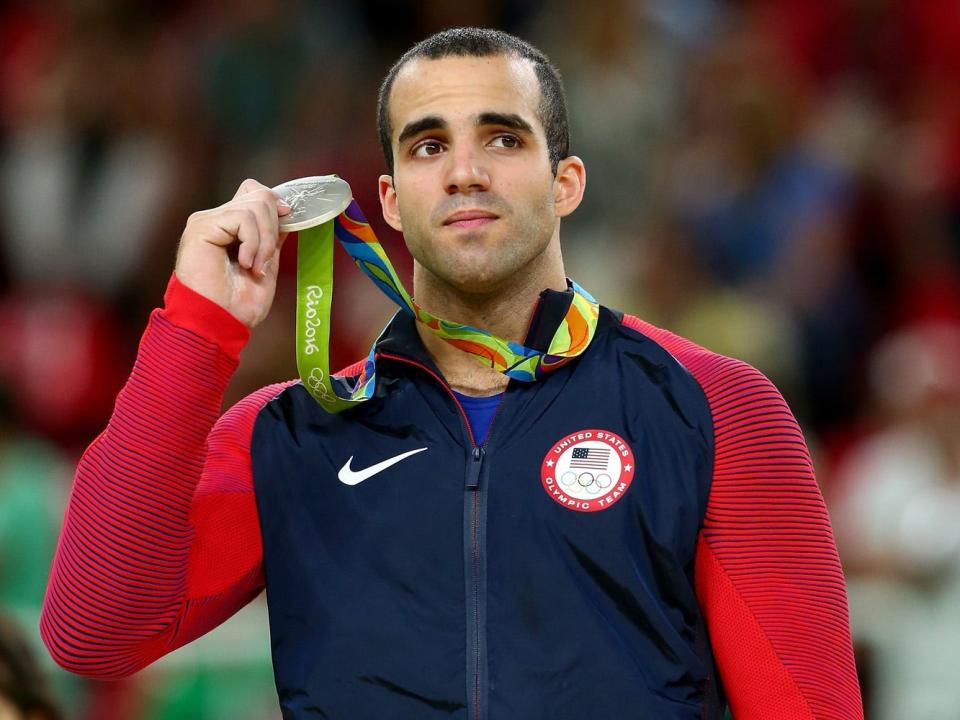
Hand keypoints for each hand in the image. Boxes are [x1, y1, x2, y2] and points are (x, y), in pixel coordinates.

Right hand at [175, 179, 291, 327]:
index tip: (289, 220)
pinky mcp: (202, 226)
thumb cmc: (238, 304)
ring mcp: (207, 221)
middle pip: (259, 196)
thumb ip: (272, 238)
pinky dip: (253, 243)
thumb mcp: (266, 264)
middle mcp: (216, 219)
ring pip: (255, 205)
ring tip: (255, 268)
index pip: (254, 192)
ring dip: (264, 241)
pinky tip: (245, 264)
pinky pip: (242, 218)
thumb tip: (286, 212)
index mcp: (230, 228)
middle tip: (265, 262)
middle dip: (274, 228)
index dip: (275, 202)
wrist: (218, 323)